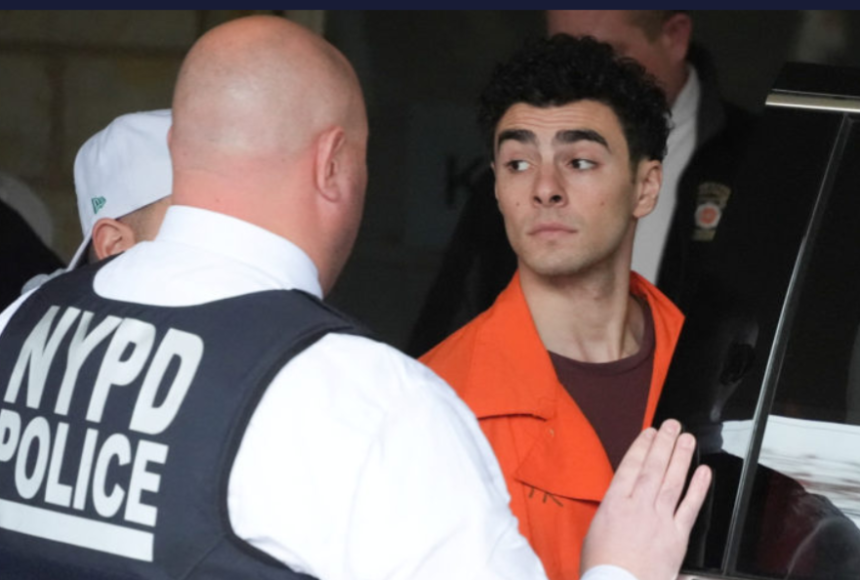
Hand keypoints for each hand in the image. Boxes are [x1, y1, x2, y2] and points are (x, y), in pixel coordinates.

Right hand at [581, 419, 711, 579]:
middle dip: (664, 443)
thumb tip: (623, 501)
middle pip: (654, 468)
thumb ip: (613, 511)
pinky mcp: (676, 538)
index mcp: (614, 504)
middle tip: (672, 425)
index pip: (631, 466)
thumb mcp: (596, 532)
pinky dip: (698, 488)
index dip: (642, 446)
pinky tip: (703, 472)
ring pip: (673, 481)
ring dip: (681, 457)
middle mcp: (638, 507)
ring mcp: (659, 521)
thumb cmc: (602, 568)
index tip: (650, 432)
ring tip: (687, 439)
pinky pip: (690, 508)